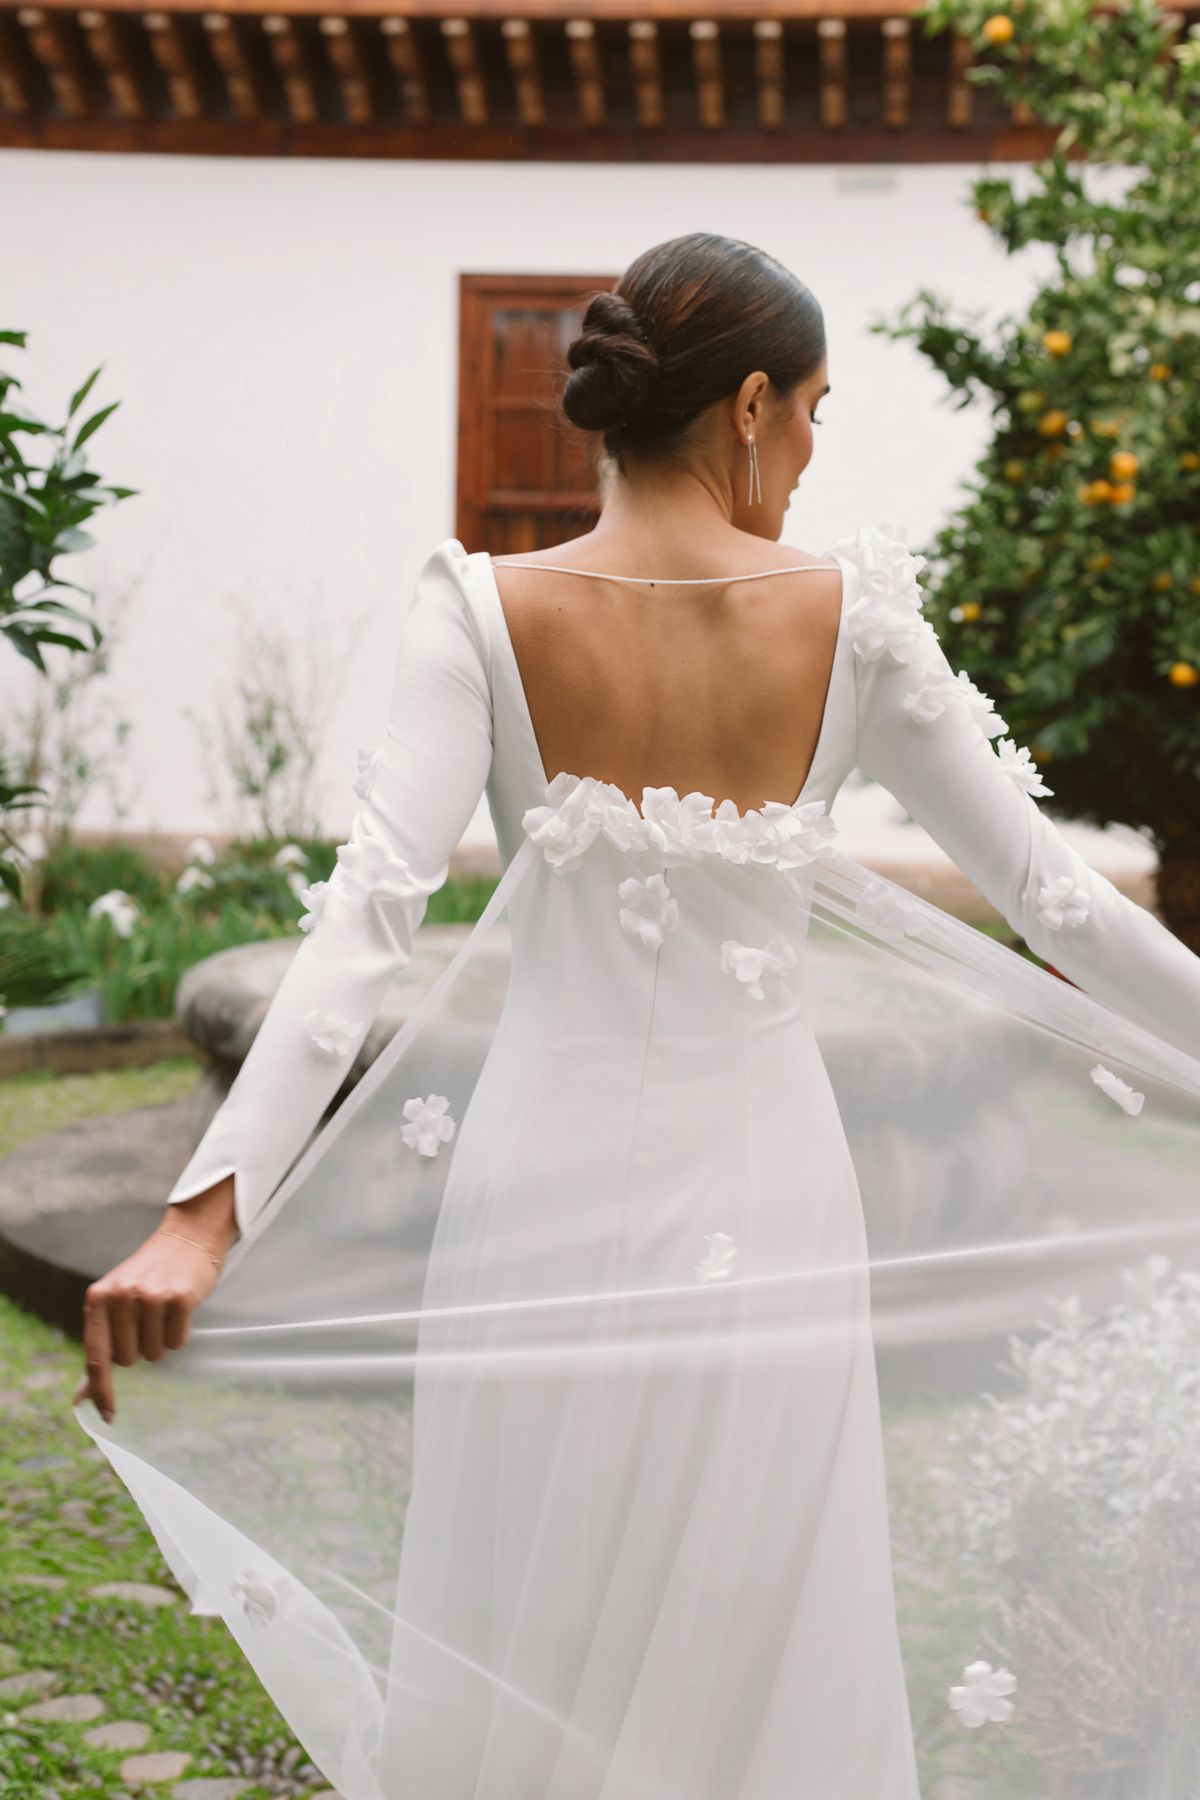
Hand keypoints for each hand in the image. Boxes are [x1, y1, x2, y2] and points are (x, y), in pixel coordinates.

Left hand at [73, 1215, 230, 1424]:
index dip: (102, 1391)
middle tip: (148, 1320)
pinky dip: (181, 1332)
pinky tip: (180, 1308)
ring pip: (155, 1354)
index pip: (97, 1357)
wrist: (187, 1238)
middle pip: (129, 1360)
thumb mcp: (114, 1303)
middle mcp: (121, 1297)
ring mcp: (151, 1296)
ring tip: (164, 1310)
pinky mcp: (180, 1298)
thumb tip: (82, 1398)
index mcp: (98, 1298)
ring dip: (161, 1340)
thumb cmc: (147, 1277)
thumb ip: (100, 1346)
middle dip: (140, 1348)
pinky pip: (178, 1342)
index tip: (109, 1416)